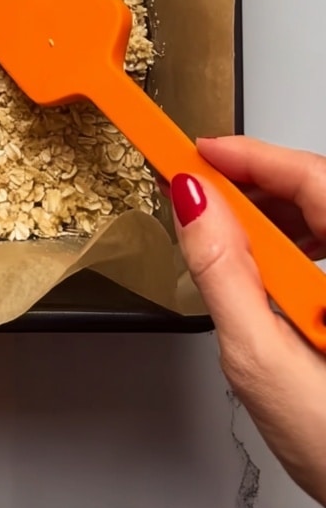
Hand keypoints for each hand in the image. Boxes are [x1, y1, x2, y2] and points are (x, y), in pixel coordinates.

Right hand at [170, 136, 325, 506]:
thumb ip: (224, 272)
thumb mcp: (261, 357)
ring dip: (270, 209)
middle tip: (198, 185)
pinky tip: (264, 258)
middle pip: (316, 188)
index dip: (249, 156)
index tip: (198, 151)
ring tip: (222, 224)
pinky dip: (292, 237)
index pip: (309, 177)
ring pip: (322, 213)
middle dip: (253, 181)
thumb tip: (193, 204)